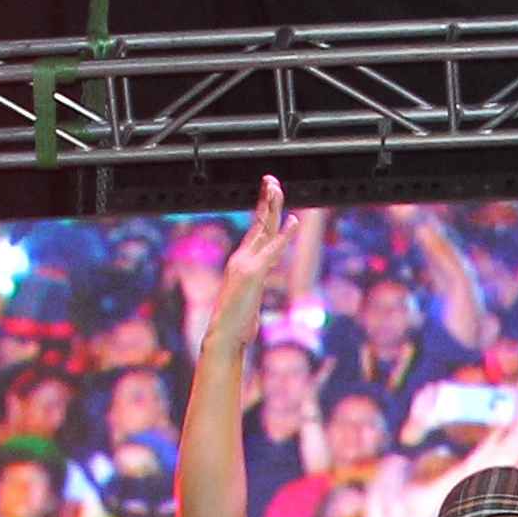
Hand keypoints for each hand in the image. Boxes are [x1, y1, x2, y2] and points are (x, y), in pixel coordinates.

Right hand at [213, 178, 290, 328]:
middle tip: (271, 180)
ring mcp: (247, 263)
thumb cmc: (236, 326)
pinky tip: (294, 221)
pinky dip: (285, 235)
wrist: (223, 336)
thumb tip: (253, 297)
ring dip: (272, 206)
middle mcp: (242, 258)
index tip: (270, 195)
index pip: (256, 231)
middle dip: (267, 200)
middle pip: (259, 223)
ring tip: (277, 188)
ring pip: (263, 229)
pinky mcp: (254, 273)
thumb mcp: (248, 303)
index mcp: (242, 263)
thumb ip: (252, 293)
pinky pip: (273, 250)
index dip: (264, 212)